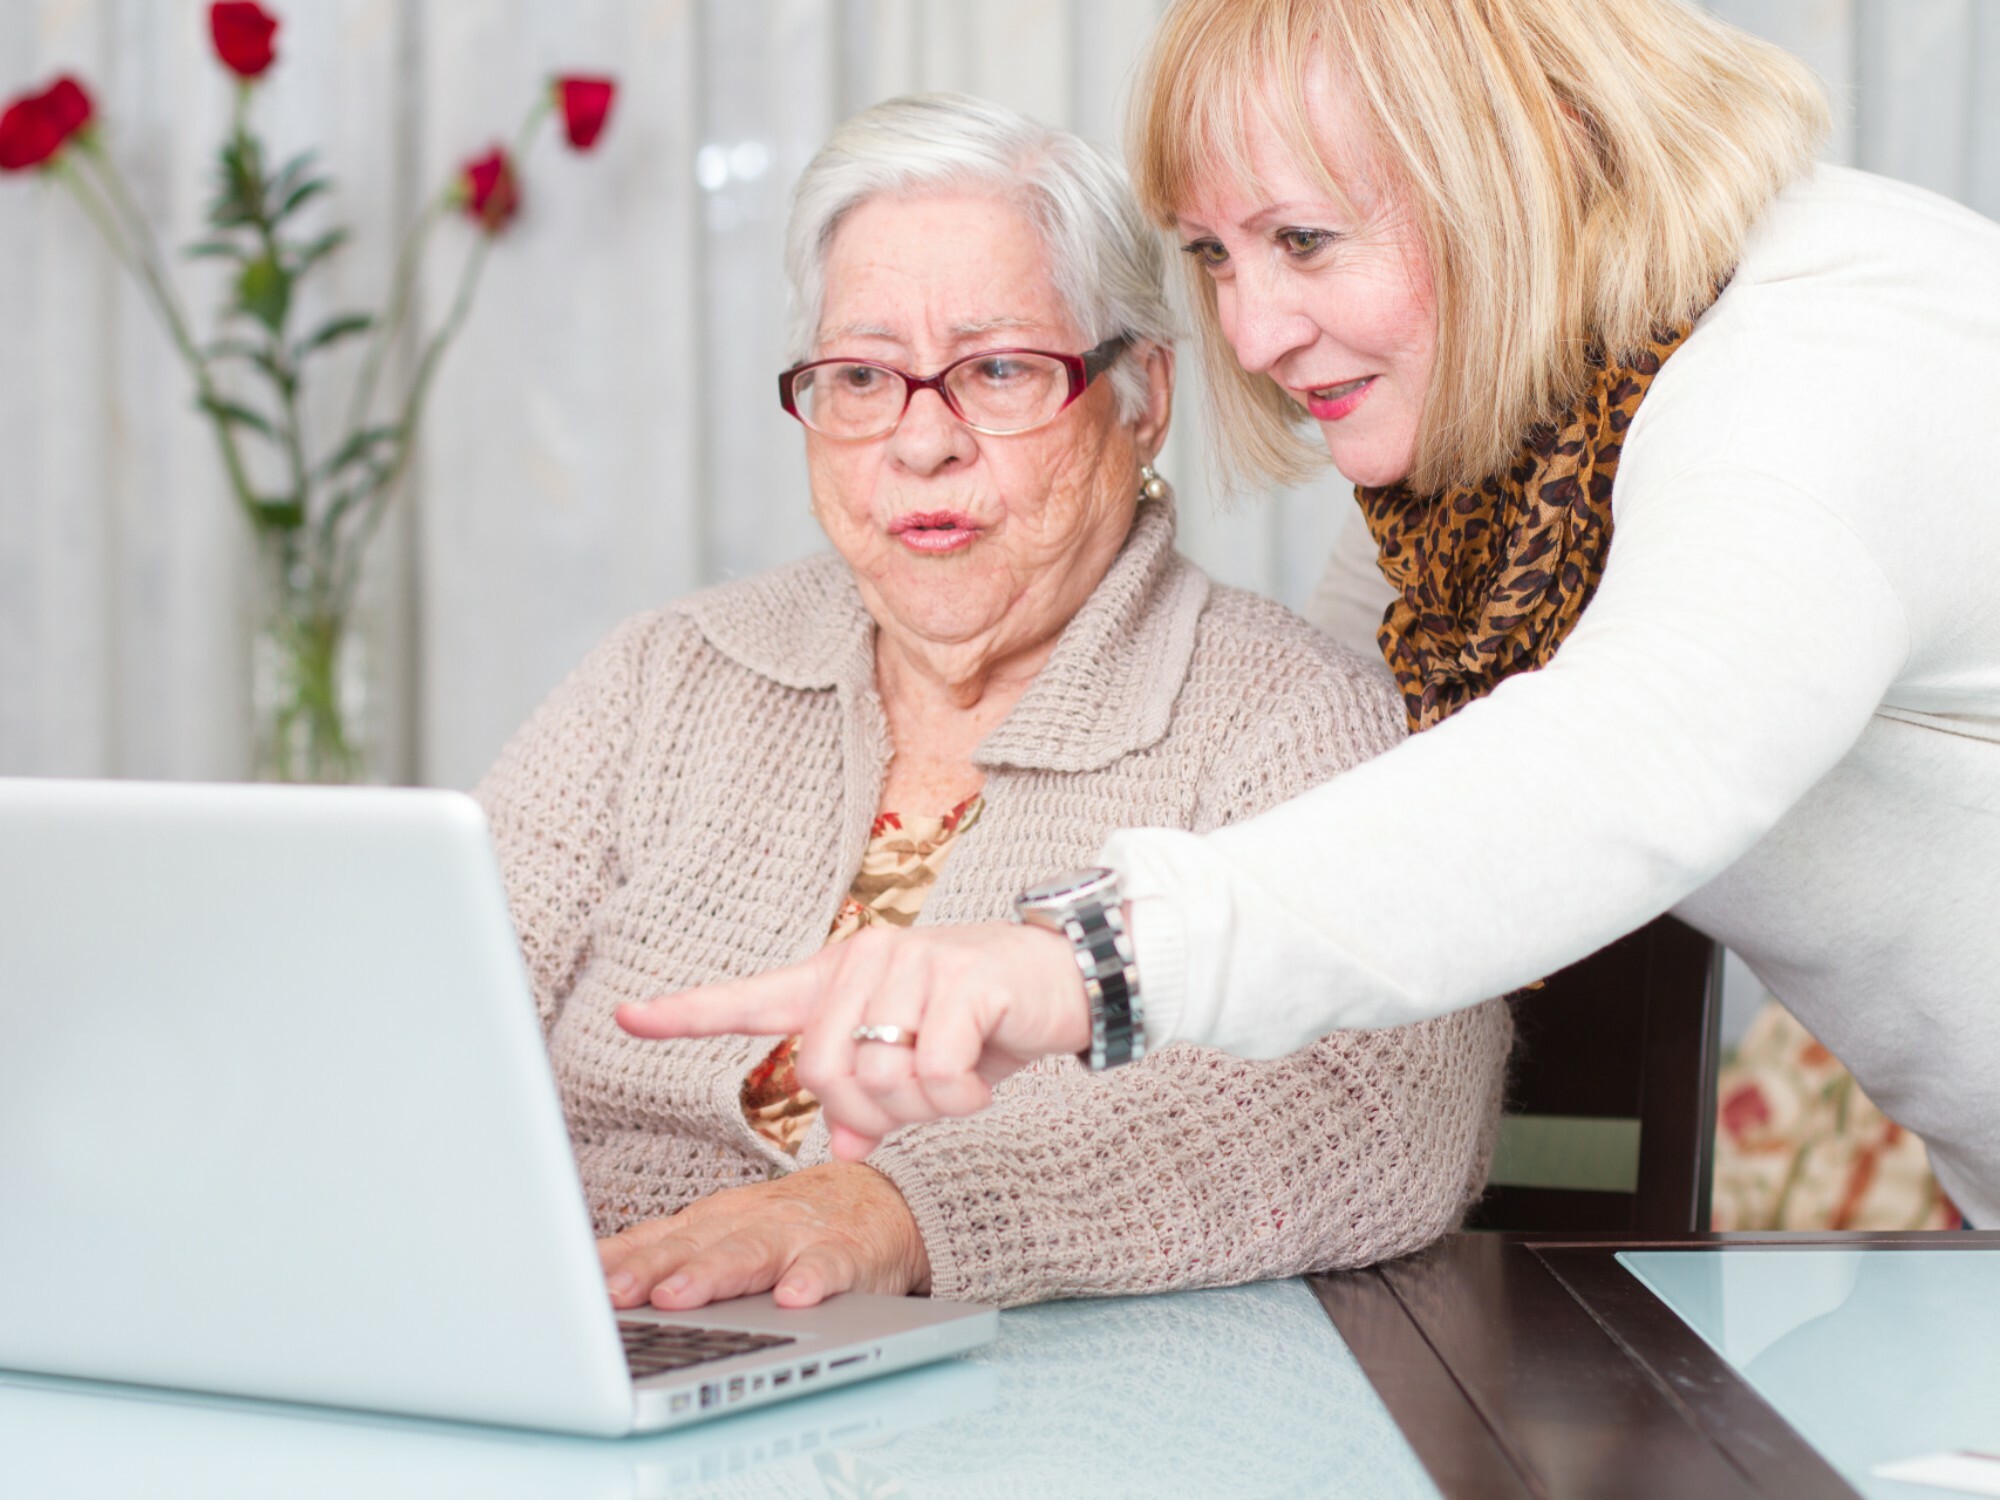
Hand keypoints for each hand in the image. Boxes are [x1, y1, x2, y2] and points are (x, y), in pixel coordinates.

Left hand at [599, 1163, 930, 1310]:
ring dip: (713, 1273)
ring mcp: (797, 1235)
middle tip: (615, 1294)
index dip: (618, 1261)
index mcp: (713, 1221)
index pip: (656, 1239)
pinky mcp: (847, 1252)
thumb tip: (586, 1280)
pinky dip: (812, 1280)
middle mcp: (748, 1223)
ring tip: (680, 1297)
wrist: (881, 1201)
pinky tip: (795, 1298)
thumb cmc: (787, 1226)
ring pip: (751, 1253)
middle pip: (694, 1245)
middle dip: (651, 1269)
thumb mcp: (723, 1234)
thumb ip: (665, 1254)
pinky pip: (828, 1266)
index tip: (576, 1283)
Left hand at [616, 921, 1091, 1158]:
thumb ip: (870, 1099)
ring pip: (879, 1081)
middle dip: (868, 1114)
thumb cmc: (982, 1018)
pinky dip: (959, 1099)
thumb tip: (845, 1147)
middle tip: (915, 1108)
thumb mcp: (916, 1061)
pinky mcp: (962, 979)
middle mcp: (867, 958)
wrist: (1063, 979)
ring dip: (923, 1110)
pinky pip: (933, 1077)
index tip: (628, 1015)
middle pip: (821, 1073)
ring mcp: (914, 962)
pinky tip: (980, 1078)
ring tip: (955, 1084)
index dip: (687, 1012)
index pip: (750, 998)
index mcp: (840, 975)